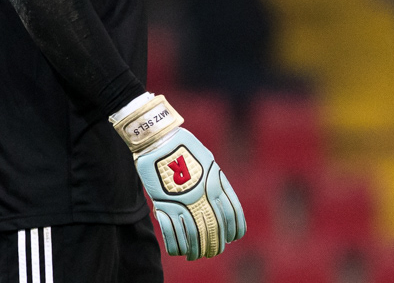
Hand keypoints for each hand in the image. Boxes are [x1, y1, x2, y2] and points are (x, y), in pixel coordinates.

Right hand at [110, 94, 245, 259]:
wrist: (159, 139)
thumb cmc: (184, 146)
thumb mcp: (208, 161)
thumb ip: (215, 181)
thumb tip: (221, 201)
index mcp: (216, 182)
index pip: (231, 213)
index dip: (233, 228)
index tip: (232, 238)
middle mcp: (201, 194)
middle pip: (214, 227)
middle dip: (215, 243)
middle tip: (214, 251)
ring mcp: (182, 201)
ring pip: (194, 233)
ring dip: (197, 248)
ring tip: (197, 255)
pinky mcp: (163, 204)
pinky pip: (172, 231)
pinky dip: (177, 245)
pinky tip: (180, 251)